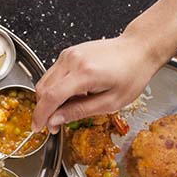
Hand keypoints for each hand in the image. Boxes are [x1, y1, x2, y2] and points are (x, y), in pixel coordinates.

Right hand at [32, 33, 161, 133]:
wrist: (138, 48)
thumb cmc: (132, 74)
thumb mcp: (111, 102)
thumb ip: (80, 111)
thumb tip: (56, 120)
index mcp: (85, 73)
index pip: (51, 97)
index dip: (41, 115)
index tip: (38, 128)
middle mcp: (72, 60)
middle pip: (43, 89)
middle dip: (43, 110)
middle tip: (53, 124)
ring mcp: (68, 54)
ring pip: (45, 81)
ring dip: (48, 99)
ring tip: (65, 109)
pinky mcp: (68, 53)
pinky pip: (52, 73)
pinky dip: (54, 88)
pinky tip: (70, 95)